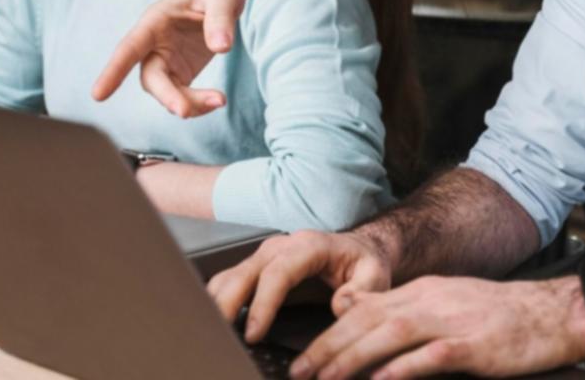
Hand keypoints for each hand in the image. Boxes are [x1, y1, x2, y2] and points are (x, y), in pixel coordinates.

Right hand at [90, 0, 242, 116]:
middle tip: (186, 111)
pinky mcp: (181, 73)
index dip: (114, 70)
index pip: (130, 47)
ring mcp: (166, 61)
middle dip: (167, 96)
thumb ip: (220, 18)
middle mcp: (154, 44)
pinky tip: (217, 100)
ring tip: (220, 100)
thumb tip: (221, 48)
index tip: (97, 95)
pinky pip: (182, 97)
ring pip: (166, 92)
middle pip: (151, 78)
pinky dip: (198, 104)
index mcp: (155, 21)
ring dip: (189, 104)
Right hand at [207, 230, 394, 342]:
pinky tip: (213, 324)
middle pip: (244, 273)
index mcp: (309, 246)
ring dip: (216, 304)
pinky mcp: (257, 267)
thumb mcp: (375, 275)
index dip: (262, 304)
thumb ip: (363, 291)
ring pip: (230, 276)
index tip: (253, 334)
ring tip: (209, 334)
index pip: (278, 273)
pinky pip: (229, 282)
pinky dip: (217, 302)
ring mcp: (265, 255)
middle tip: (217, 337)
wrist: (360, 248)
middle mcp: (281, 246)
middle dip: (226, 305)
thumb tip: (339, 305)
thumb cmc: (364, 262)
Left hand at [289, 276, 584, 379]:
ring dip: (353, 357)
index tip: (303, 359)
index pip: (364, 308)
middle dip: (328, 347)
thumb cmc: (500, 316)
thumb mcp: (447, 304)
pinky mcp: (474, 345)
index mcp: (423, 292)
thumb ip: (405, 311)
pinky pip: (432, 354)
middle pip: (369, 319)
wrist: (553, 314)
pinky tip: (382, 379)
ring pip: (391, 333)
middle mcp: (431, 300)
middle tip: (299, 372)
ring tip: (326, 378)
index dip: (329, 333)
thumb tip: (360, 317)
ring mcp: (452, 320)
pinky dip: (404, 367)